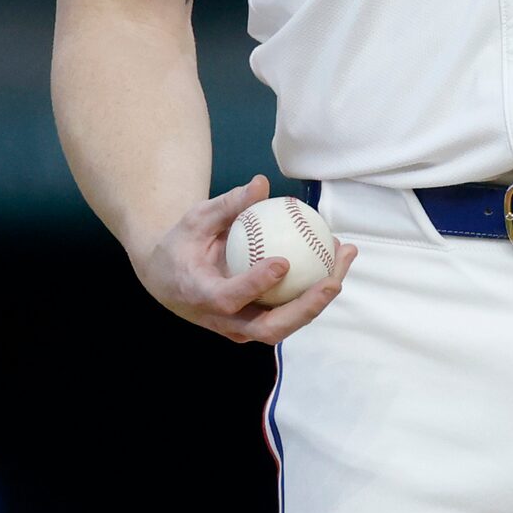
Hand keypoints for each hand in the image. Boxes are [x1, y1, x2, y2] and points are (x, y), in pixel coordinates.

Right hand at [129, 175, 356, 344]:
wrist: (168, 278)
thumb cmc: (183, 244)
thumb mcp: (196, 219)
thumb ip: (228, 204)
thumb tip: (261, 183)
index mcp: (199, 295)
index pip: (228, 299)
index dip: (255, 285)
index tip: (283, 262)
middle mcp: (222, 321)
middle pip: (267, 329)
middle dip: (305, 309)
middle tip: (333, 279)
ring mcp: (241, 328)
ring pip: (285, 325)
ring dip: (320, 298)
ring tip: (344, 258)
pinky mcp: (257, 324)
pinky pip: (290, 312)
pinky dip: (315, 289)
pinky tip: (336, 258)